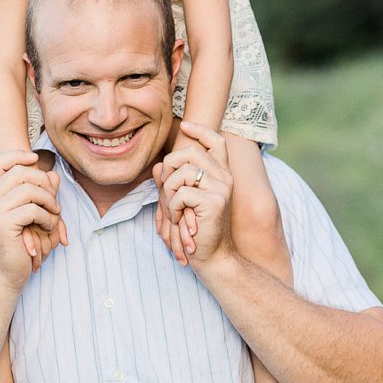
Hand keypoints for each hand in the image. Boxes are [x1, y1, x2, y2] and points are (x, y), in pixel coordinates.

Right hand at [0, 152, 65, 292]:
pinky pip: (33, 209)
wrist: (2, 278)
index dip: (18, 155)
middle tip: (54, 201)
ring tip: (54, 215)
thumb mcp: (27, 217)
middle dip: (43, 182)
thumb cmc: (16, 248)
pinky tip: (47, 228)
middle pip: (19, 172)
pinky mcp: (3, 224)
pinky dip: (47, 218)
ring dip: (49, 201)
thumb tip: (55, 175)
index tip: (36, 159)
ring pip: (29, 189)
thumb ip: (38, 195)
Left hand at [157, 122, 233, 269]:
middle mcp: (225, 177)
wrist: (212, 256)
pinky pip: (181, 193)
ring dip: (168, 192)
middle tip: (167, 192)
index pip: (215, 140)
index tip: (185, 126)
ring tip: (173, 210)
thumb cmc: (195, 229)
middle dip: (169, 168)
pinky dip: (172, 207)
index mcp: (221, 173)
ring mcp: (222, 188)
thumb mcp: (181, 202)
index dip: (200, 130)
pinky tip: (178, 220)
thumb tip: (158, 167)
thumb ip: (171, 182)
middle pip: (190, 152)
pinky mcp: (216, 201)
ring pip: (182, 172)